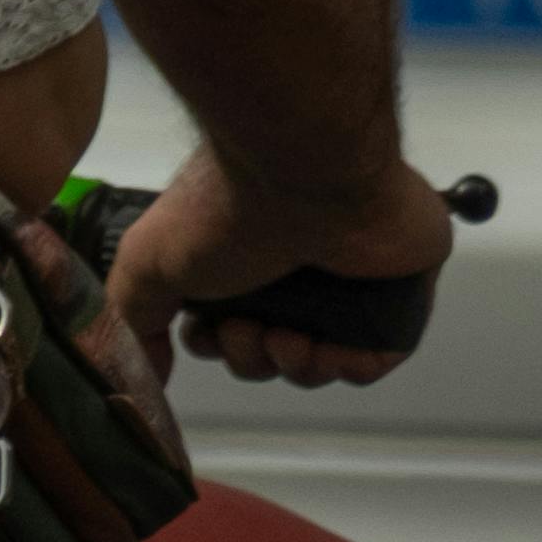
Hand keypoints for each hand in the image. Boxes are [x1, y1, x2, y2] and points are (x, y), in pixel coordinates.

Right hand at [104, 143, 464, 394]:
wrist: (305, 171)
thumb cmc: (225, 207)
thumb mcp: (148, 261)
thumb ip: (136, 318)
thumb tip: (146, 370)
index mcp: (248, 250)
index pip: (235, 321)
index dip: (220, 346)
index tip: (211, 337)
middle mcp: (299, 260)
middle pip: (277, 346)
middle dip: (254, 359)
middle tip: (247, 333)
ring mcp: (355, 274)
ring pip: (327, 355)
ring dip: (296, 367)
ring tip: (286, 340)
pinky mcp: (405, 285)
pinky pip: (381, 352)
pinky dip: (349, 366)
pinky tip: (326, 351)